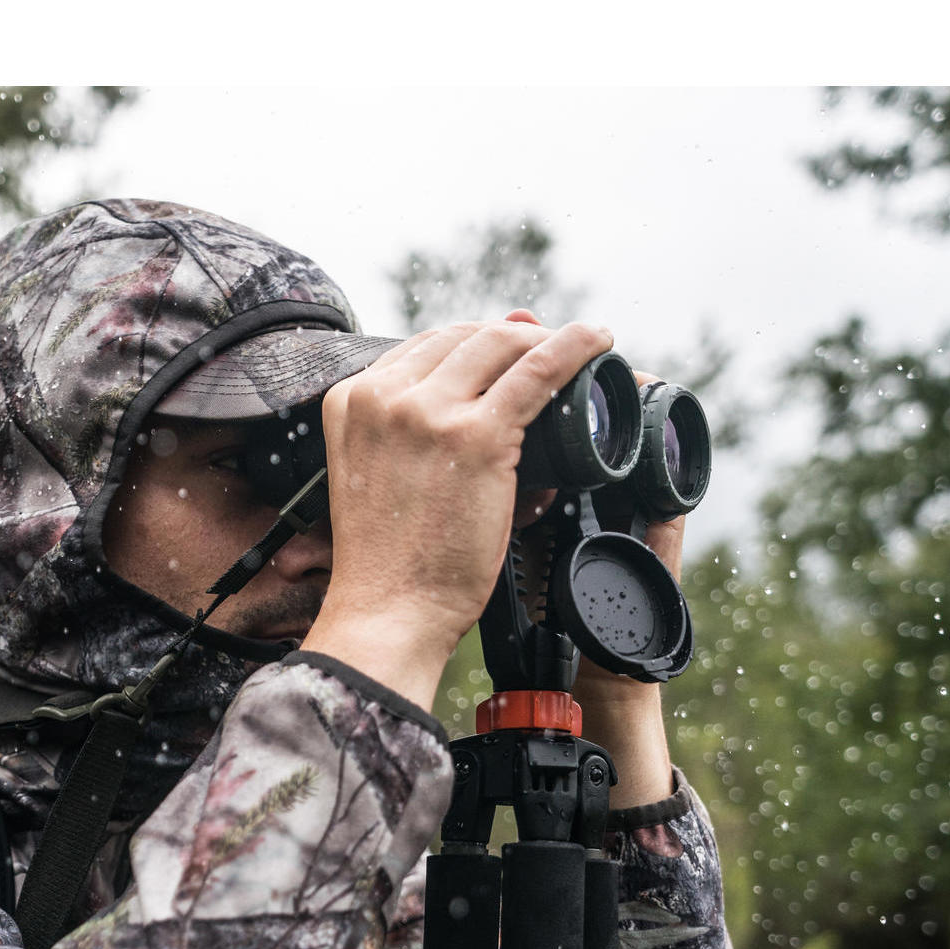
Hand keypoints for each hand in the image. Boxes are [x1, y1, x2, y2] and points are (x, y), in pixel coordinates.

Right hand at [302, 315, 613, 711]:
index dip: (474, 345)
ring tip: (580, 348)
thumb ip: (410, 432)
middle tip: (550, 353)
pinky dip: (574, 347)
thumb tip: (469, 391)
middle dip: (512, 338)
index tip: (506, 357)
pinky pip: (537, 370)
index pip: (424, 347)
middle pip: (463, 337)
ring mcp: (429, 412)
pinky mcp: (477, 436)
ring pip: (501, 343)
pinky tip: (598, 340)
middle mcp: (383, 395)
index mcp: (351, 401)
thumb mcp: (377, 477)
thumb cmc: (391, 560)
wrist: (389, 611)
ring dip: (546, 338)